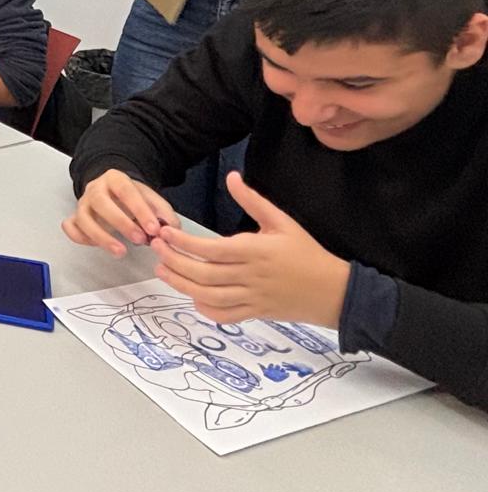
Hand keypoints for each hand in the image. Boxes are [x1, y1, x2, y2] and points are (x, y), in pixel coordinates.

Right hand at [62, 168, 181, 257]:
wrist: (113, 191)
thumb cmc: (131, 197)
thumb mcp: (150, 198)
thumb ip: (162, 212)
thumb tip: (171, 227)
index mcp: (115, 179)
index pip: (126, 192)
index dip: (140, 211)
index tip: (154, 229)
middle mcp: (95, 189)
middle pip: (101, 203)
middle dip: (122, 223)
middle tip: (140, 240)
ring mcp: (82, 203)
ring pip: (83, 218)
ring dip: (102, 237)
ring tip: (121, 252)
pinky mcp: (75, 217)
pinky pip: (70, 227)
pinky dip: (81, 237)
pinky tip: (97, 245)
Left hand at [150, 171, 349, 327]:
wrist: (334, 291)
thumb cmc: (306, 252)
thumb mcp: (282, 221)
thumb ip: (253, 201)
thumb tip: (232, 176)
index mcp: (255, 251)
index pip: (210, 249)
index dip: (183, 242)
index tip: (164, 232)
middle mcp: (251, 276)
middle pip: (203, 274)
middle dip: (174, 261)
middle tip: (156, 249)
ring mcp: (252, 298)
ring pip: (209, 297)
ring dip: (181, 285)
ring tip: (162, 271)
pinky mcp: (255, 314)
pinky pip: (224, 316)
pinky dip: (204, 309)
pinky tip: (192, 295)